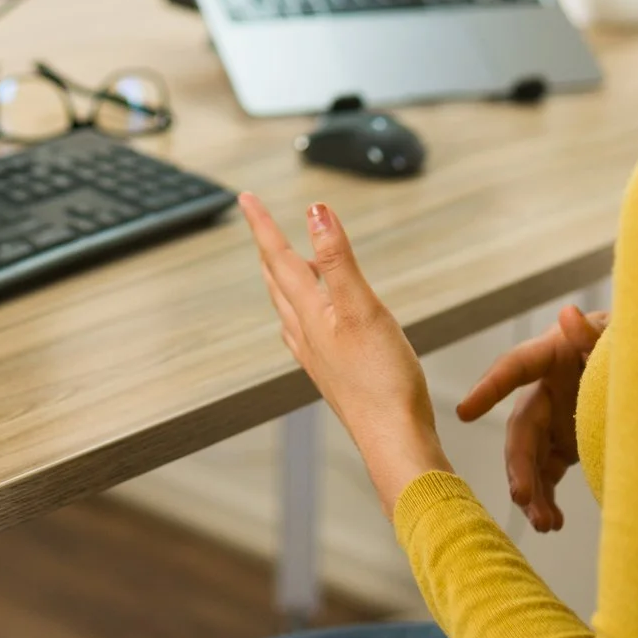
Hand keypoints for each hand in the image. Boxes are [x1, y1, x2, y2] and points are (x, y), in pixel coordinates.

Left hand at [239, 193, 450, 514]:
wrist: (393, 439)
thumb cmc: (382, 378)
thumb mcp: (362, 306)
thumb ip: (337, 258)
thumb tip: (315, 212)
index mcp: (310, 312)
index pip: (277, 256)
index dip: (262, 223)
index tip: (245, 198)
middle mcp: (305, 332)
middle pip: (277, 280)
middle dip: (267, 248)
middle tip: (258, 223)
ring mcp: (316, 355)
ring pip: (288, 306)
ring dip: (281, 278)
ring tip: (281, 262)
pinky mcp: (331, 373)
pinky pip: (303, 331)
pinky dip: (300, 310)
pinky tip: (309, 321)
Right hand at [456, 304, 606, 530]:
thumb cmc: (625, 341)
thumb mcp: (614, 336)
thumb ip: (592, 333)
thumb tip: (568, 313)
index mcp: (551, 356)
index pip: (515, 368)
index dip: (490, 388)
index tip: (465, 411)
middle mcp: (544, 390)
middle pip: (522, 428)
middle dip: (519, 464)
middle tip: (523, 496)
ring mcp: (553, 420)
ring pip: (530, 457)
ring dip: (532, 491)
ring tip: (545, 524)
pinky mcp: (564, 443)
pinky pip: (548, 472)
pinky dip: (547, 496)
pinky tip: (552, 522)